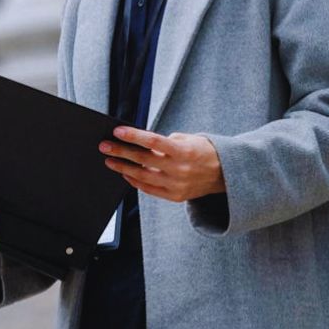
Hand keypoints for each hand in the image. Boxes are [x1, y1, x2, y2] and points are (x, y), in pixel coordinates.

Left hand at [100, 126, 225, 201]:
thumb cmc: (203, 151)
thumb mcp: (189, 139)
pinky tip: (125, 173)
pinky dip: (135, 181)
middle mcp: (179, 169)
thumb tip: (141, 143)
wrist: (224, 174)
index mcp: (184, 151)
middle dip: (121, 152)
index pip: (153, 141)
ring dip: (123, 168)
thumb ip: (166, 142)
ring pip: (142, 176)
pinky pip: (149, 189)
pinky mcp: (175, 196)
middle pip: (143, 159)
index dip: (134, 136)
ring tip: (109, 160)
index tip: (117, 131)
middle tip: (104, 146)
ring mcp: (176, 185)